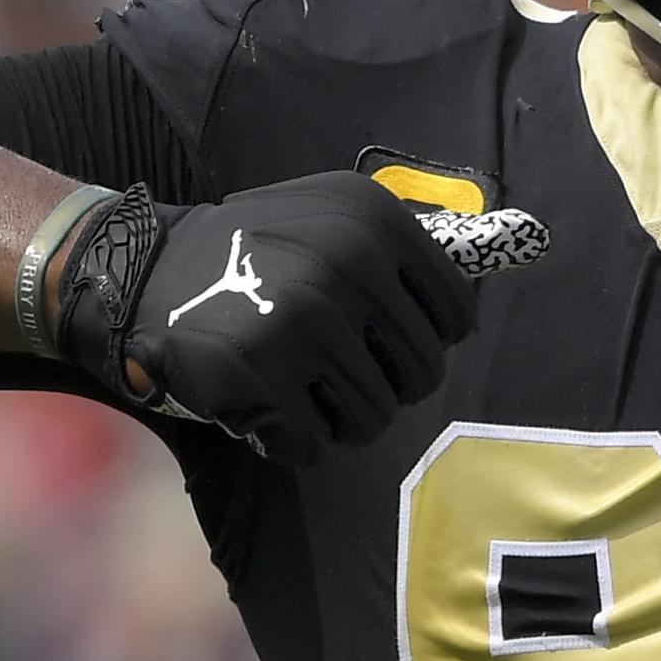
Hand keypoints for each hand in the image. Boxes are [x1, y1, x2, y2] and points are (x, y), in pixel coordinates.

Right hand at [59, 173, 545, 463]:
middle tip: (327, 369)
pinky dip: (291, 440)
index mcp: (373, 220)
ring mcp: (303, 319)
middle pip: (420, 375)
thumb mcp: (330, 215)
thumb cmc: (251, 253)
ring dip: (337, 417)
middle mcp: (346, 263)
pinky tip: (260, 405)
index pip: (455, 318)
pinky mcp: (259, 374)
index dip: (421, 342)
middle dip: (380, 384)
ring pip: (374, 417)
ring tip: (294, 386)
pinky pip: (317, 445)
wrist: (139, 272)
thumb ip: (405, 244)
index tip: (378, 340)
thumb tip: (521, 243)